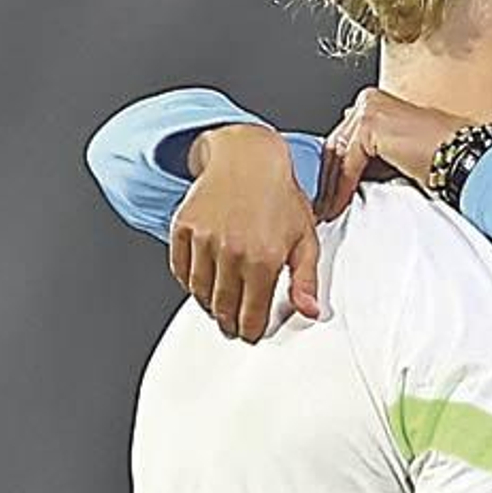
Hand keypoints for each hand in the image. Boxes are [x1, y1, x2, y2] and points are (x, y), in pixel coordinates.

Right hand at [170, 124, 321, 340]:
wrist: (248, 158)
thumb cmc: (280, 197)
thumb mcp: (305, 238)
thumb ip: (305, 279)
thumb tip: (310, 312)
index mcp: (264, 258)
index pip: (251, 314)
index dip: (250, 331)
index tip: (251, 335)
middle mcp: (232, 251)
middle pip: (223, 308)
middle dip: (229, 324)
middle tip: (233, 328)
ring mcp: (204, 239)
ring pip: (200, 292)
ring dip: (209, 305)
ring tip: (219, 308)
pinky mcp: (184, 227)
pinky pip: (180, 269)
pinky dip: (190, 281)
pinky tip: (203, 284)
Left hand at [317, 87, 471, 219]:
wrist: (463, 158)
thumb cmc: (440, 158)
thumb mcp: (395, 157)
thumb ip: (372, 159)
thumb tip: (347, 179)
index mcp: (375, 104)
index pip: (342, 140)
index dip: (333, 172)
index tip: (327, 195)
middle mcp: (369, 101)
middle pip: (336, 146)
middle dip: (327, 180)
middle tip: (321, 207)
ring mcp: (368, 109)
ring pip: (338, 155)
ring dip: (331, 187)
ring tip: (327, 211)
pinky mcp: (370, 124)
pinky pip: (348, 163)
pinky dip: (342, 187)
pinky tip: (339, 205)